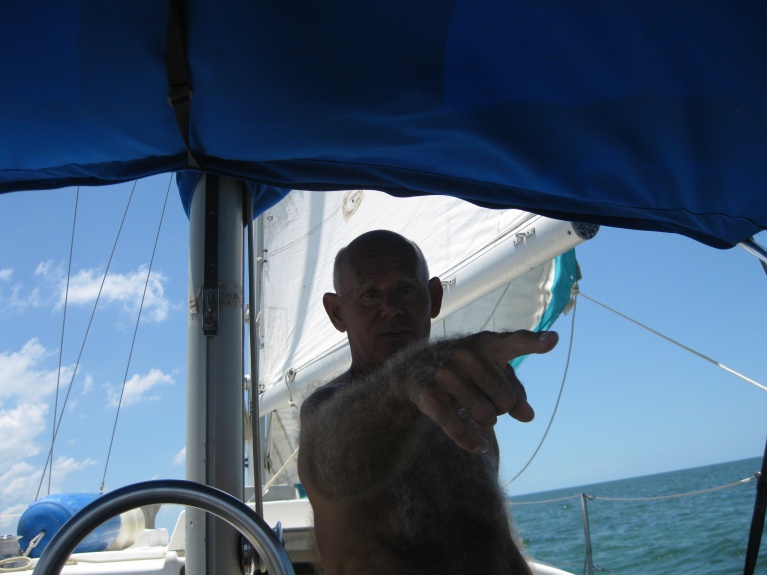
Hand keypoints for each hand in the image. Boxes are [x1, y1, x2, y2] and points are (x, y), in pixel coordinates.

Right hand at [409, 330, 557, 452]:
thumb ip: (516, 392)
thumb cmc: (466, 371)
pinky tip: (480, 447)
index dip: (535, 342)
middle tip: (484, 398)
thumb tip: (528, 416)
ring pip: (487, 417)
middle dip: (500, 407)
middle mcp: (466, 354)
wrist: (414, 369)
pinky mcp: (430, 395)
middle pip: (506, 401)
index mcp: (487, 343)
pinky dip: (471, 442)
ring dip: (485, 421)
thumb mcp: (492, 374)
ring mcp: (446, 373)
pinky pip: (459, 428)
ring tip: (473, 409)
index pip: (515, 341)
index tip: (553, 340)